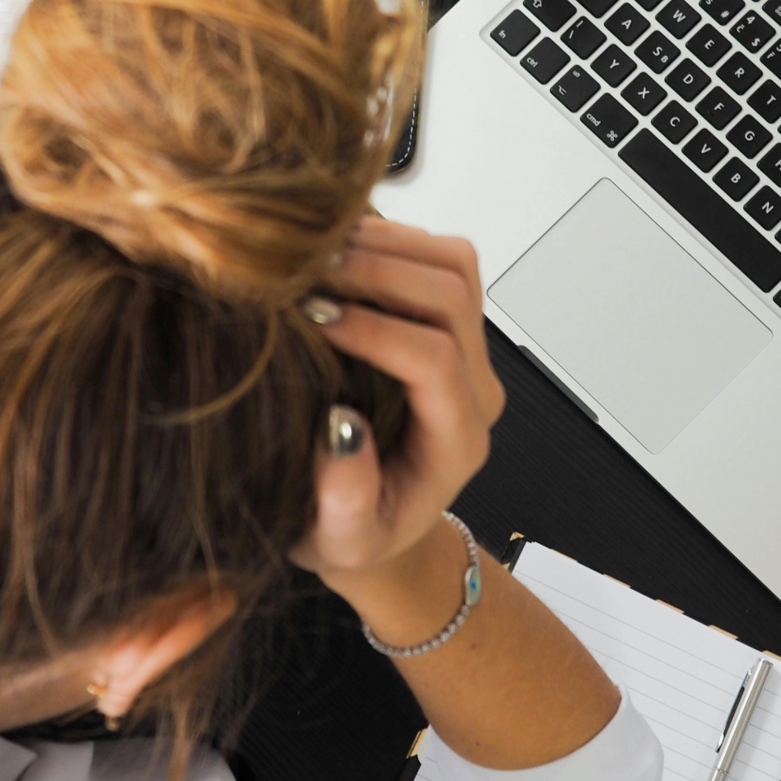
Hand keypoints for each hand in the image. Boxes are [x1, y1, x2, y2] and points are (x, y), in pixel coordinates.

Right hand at [291, 217, 504, 588]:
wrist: (375, 521)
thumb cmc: (354, 533)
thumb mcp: (339, 541)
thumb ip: (346, 500)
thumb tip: (340, 428)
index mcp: (456, 440)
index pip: (434, 360)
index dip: (375, 330)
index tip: (312, 319)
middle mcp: (474, 387)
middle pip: (452, 296)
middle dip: (378, 272)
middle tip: (306, 273)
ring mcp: (467, 349)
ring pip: (454, 264)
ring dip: (386, 245)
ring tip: (316, 254)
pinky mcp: (448, 321)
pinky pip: (438, 257)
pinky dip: (389, 239)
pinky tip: (333, 251)